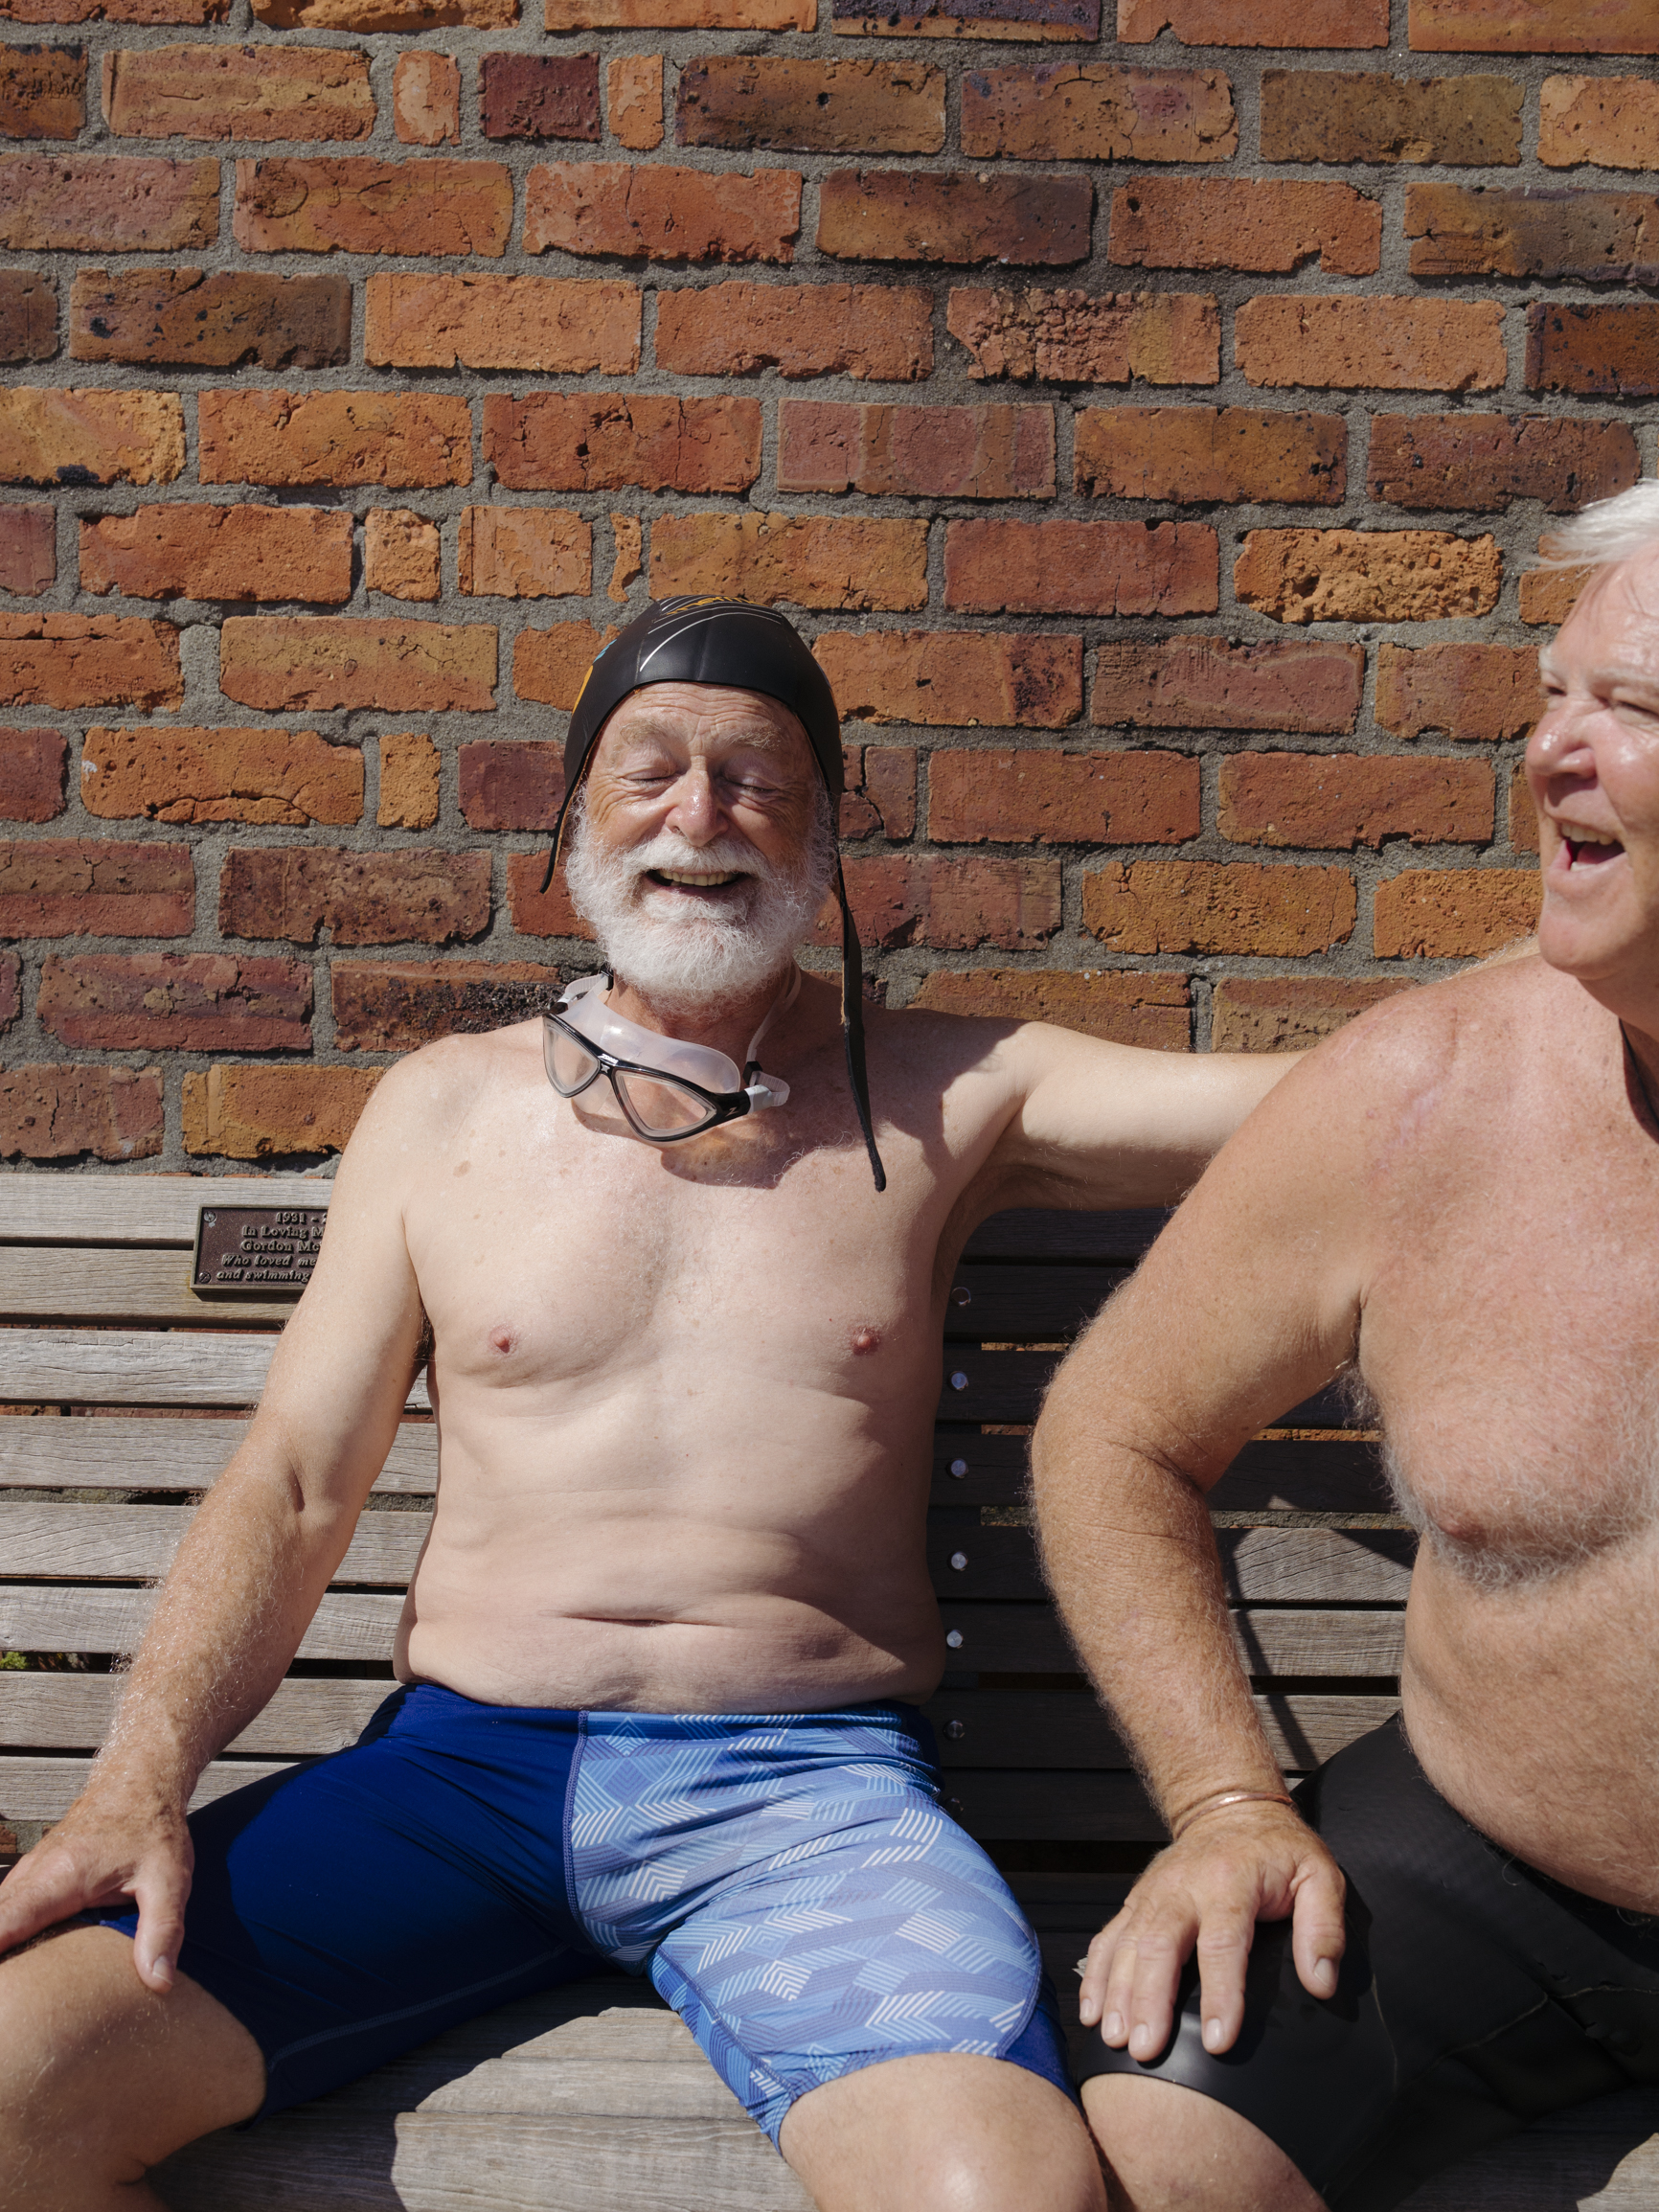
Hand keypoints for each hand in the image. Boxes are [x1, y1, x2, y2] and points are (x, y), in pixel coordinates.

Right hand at [0, 1782, 193, 1993]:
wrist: (142, 1778)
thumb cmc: (154, 1827)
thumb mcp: (170, 1879)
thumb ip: (162, 1930)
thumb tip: (159, 1983)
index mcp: (61, 1878)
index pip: (6, 1922)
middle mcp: (35, 1873)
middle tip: (7, 1995)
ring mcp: (30, 1870)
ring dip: (2, 1940)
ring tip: (12, 1986)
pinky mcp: (34, 1873)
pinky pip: (6, 1906)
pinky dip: (5, 1927)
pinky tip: (17, 1957)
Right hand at [1078, 1802, 1345, 2061]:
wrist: (1229, 1806)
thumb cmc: (1277, 1850)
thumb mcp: (1319, 1876)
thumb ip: (1324, 1928)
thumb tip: (1321, 1983)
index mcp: (1231, 1882)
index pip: (1223, 1942)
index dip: (1221, 1994)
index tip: (1218, 2041)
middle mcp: (1184, 1886)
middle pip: (1160, 1945)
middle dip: (1150, 2000)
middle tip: (1146, 2049)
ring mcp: (1154, 1892)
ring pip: (1128, 1944)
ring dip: (1118, 1993)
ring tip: (1116, 2038)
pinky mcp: (1136, 1900)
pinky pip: (1109, 1937)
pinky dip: (1096, 1975)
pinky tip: (1092, 2011)